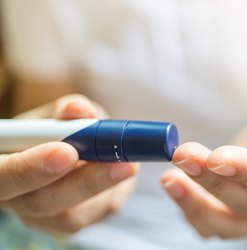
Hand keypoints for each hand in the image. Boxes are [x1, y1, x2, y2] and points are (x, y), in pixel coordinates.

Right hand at [0, 94, 137, 234]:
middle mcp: (16, 198)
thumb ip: (66, 111)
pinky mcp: (68, 225)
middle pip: (41, 202)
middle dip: (85, 182)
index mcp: (1, 166)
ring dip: (107, 188)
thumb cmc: (54, 132)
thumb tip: (81, 110)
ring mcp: (40, 218)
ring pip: (71, 215)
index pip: (3, 176)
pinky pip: (95, 216)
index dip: (30, 168)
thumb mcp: (56, 115)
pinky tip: (121, 173)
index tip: (67, 152)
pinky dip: (113, 193)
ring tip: (130, 163)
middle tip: (122, 164)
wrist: (64, 153)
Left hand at [161, 99, 246, 237]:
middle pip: (245, 203)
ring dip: (194, 203)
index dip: (246, 170)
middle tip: (182, 155)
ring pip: (225, 223)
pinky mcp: (236, 218)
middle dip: (210, 181)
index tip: (216, 157)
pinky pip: (211, 226)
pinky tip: (175, 188)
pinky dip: (190, 211)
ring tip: (168, 178)